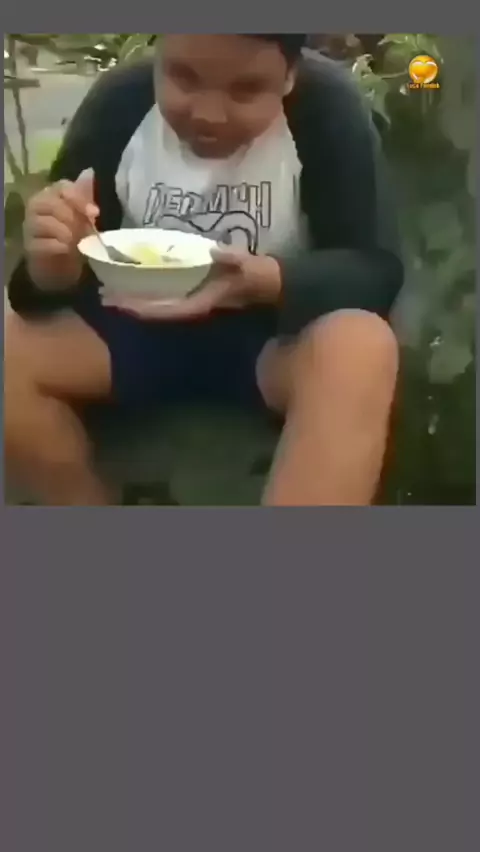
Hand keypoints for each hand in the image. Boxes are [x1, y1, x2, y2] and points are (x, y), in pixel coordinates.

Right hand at [24, 167, 98, 288]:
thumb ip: (85, 197)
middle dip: (73, 219)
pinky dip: (58, 247)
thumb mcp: (83, 217)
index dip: (79, 198)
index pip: (62, 187)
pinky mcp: (29, 246)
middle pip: (53, 204)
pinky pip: (42, 243)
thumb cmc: (73, 237)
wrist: (61, 266)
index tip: (95, 213)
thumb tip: (90, 172)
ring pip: (46, 223)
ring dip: (67, 234)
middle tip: (87, 232)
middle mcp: (37, 205)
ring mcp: (30, 226)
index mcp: (51, 194)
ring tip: (79, 243)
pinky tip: (68, 250)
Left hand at [102, 246, 281, 320]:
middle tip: (103, 296)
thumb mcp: (249, 265)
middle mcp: (194, 305)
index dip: (142, 307)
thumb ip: (234, 259)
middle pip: (157, 310)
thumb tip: (216, 252)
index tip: (118, 302)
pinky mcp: (198, 296)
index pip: (167, 308)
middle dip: (132, 305)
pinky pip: (169, 298)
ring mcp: (195, 301)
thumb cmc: (261, 275)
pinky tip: (138, 286)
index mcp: (203, 302)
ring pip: (160, 305)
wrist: (273, 285)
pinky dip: (151, 295)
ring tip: (111, 292)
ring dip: (138, 300)